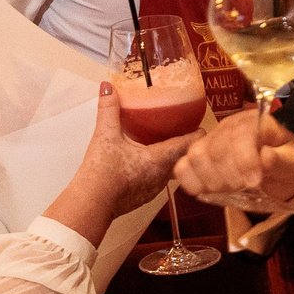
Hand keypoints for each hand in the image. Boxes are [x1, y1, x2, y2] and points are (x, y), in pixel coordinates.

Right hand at [46, 83, 190, 242]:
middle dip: (184, 147)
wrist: (91, 204)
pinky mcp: (142, 198)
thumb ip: (109, 109)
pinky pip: (156, 182)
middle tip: (184, 135)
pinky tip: (144, 167)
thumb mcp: (105, 135)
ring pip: (169, 172)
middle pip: (181, 159)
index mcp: (159, 159)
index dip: (196, 135)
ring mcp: (153, 189)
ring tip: (165, 149)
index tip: (202, 129)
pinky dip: (155, 172)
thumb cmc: (101, 175)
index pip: (187, 144)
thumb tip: (108, 89)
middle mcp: (161, 176)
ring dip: (170, 161)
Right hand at [175, 102, 293, 207]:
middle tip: (241, 188)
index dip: (245, 161)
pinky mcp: (199, 154)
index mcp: (257, 122)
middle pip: (216, 149)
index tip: (254, 182)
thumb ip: (281, 161)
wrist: (277, 168)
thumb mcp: (293, 165)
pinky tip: (206, 190)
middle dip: (228, 176)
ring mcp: (212, 138)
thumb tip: (265, 157)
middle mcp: (231, 125)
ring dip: (210, 180)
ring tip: (228, 189)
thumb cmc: (285, 163)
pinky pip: (182, 166)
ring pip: (196, 156)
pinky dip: (190, 181)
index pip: (242, 136)